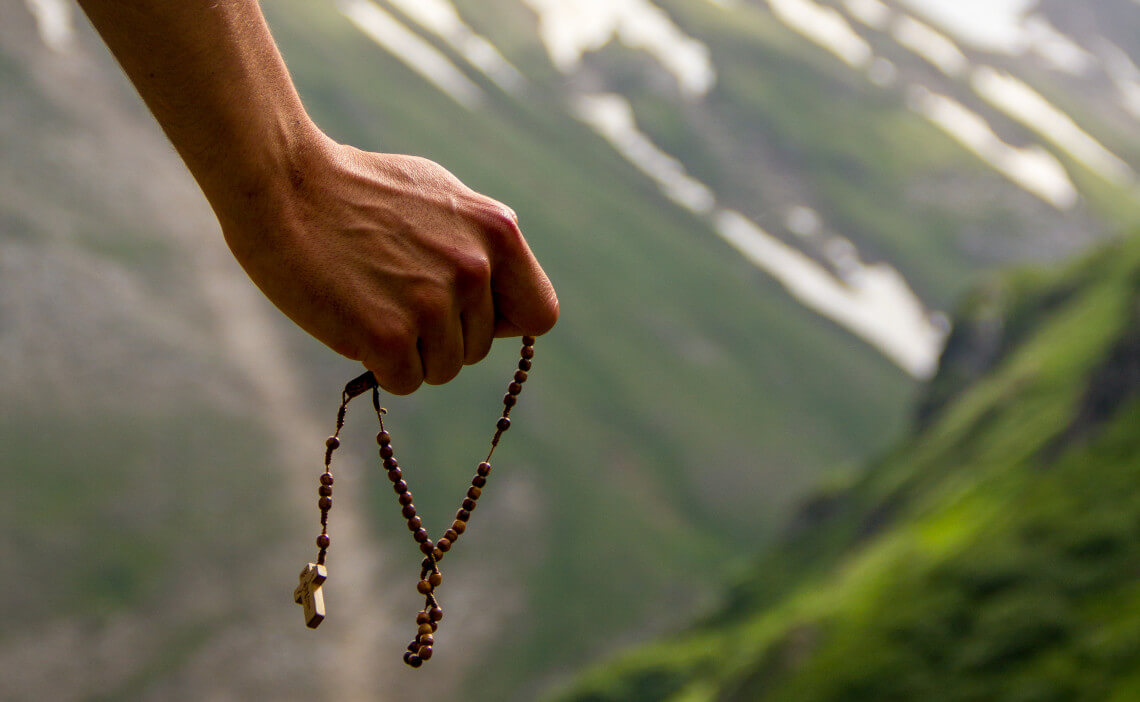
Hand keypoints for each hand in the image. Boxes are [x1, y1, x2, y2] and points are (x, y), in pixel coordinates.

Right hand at [216, 132, 557, 393]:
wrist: (281, 182)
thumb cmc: (355, 189)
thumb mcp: (441, 196)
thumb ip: (480, 242)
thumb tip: (502, 286)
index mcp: (498, 232)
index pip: (539, 314)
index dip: (502, 322)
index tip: (468, 314)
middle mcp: (475, 269)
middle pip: (478, 349)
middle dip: (441, 335)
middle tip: (392, 293)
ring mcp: (433, 304)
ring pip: (443, 370)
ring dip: (409, 353)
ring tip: (371, 300)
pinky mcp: (389, 336)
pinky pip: (404, 382)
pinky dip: (379, 366)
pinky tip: (353, 321)